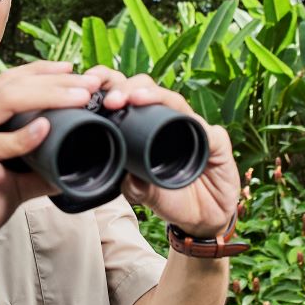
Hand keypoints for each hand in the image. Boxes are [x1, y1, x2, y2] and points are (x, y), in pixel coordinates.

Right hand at [0, 61, 100, 268]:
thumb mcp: (14, 188)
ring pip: (3, 102)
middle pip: (12, 85)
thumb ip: (40, 173)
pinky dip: (18, 137)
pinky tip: (44, 130)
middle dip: (55, 81)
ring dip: (45, 97)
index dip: (47, 74)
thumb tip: (75, 167)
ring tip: (77, 97)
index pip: (13, 82)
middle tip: (90, 82)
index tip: (80, 73)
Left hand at [86, 66, 240, 237]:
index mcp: (145, 126)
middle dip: (125, 86)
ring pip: (174, 100)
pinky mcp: (217, 141)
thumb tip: (124, 174)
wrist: (202, 219)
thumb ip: (133, 185)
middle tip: (110, 99)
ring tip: (133, 98)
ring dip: (153, 95)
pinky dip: (192, 123)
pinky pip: (206, 130)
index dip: (108, 85)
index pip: (126, 96)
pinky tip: (182, 122)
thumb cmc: (171, 198)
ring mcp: (193, 126)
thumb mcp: (144, 194)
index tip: (88, 86)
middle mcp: (168, 119)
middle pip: (146, 88)